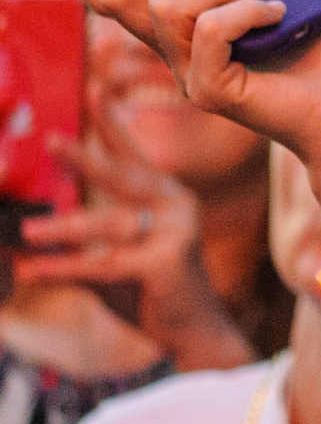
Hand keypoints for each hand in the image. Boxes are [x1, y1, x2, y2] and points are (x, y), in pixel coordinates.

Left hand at [14, 87, 254, 372]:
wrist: (193, 334)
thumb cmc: (151, 291)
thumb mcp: (118, 254)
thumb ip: (85, 236)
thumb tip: (26, 224)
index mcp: (168, 198)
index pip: (134, 156)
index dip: (112, 124)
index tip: (94, 89)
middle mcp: (177, 208)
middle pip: (123, 177)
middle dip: (85, 158)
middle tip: (50, 140)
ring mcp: (176, 234)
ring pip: (107, 224)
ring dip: (62, 227)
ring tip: (25, 229)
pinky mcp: (165, 264)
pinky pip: (104, 263)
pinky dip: (64, 267)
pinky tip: (33, 270)